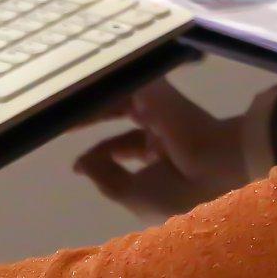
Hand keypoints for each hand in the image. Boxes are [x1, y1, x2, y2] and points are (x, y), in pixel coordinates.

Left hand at [74, 80, 257, 224]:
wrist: (216, 168)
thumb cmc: (179, 191)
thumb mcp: (135, 195)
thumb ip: (105, 178)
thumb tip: (79, 163)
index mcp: (162, 156)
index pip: (124, 145)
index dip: (101, 152)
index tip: (78, 162)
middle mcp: (160, 129)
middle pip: (118, 114)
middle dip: (90, 117)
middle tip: (60, 117)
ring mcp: (158, 108)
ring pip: (117, 96)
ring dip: (91, 99)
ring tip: (62, 101)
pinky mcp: (156, 89)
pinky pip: (123, 82)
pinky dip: (103, 84)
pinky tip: (79, 86)